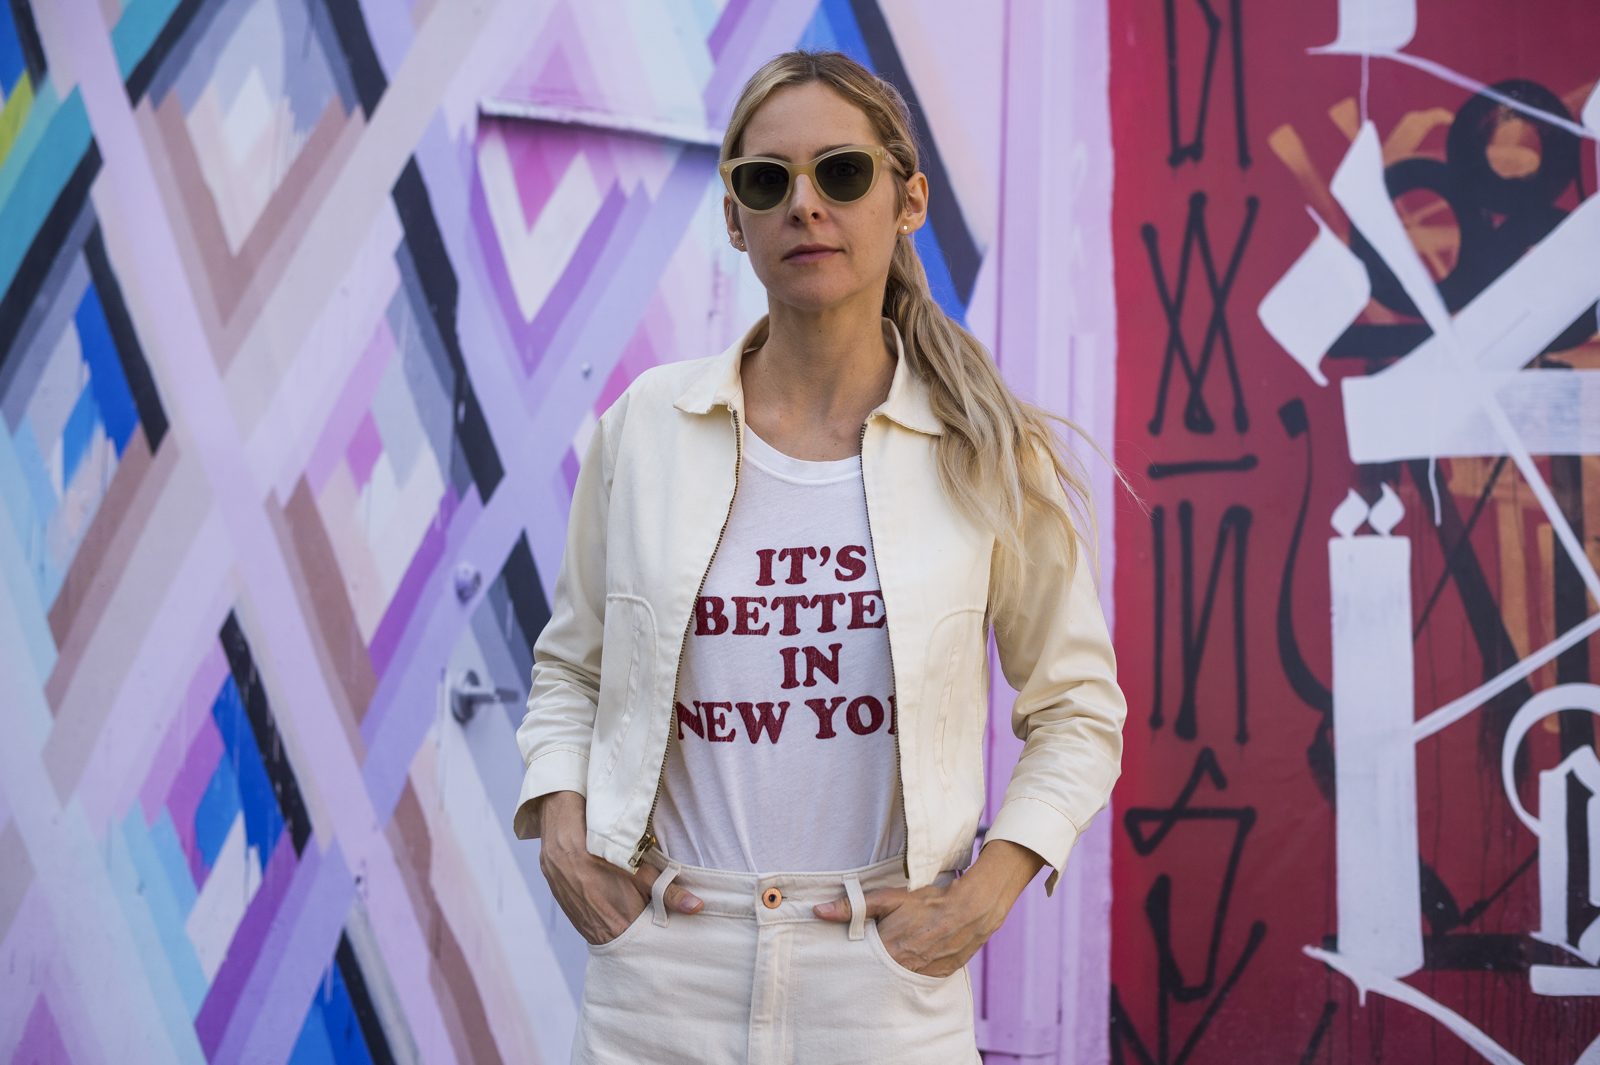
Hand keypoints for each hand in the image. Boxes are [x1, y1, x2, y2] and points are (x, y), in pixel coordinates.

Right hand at [537, 791, 701, 944]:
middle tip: (653, 916)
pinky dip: (606, 918)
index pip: (648, 944)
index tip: (671, 930)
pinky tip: (612, 903)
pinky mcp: (574, 918)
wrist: (562, 845)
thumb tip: (697, 907)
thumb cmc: (604, 857)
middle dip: (644, 932)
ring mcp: (584, 927)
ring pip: (611, 933)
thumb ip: (669, 894)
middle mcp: (600, 935)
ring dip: (623, 924)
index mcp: (621, 928)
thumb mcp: (641, 873)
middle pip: (630, 941)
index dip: (660, 936)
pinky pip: (595, 925)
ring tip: (632, 908)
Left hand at [813, 840, 1044, 976]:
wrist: (970, 911)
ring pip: (893, 981)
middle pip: (873, 977)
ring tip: (886, 961)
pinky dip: (906, 975)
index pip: (856, 965)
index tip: (841, 957)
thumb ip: (853, 907)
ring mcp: (920, 977)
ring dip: (886, 974)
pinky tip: (906, 964)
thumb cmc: (927, 902)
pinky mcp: (935, 979)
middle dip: (865, 971)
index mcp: (886, 952)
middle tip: (861, 962)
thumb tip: (818, 911)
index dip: (848, 961)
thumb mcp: (887, 899)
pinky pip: (913, 982)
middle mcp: (902, 970)